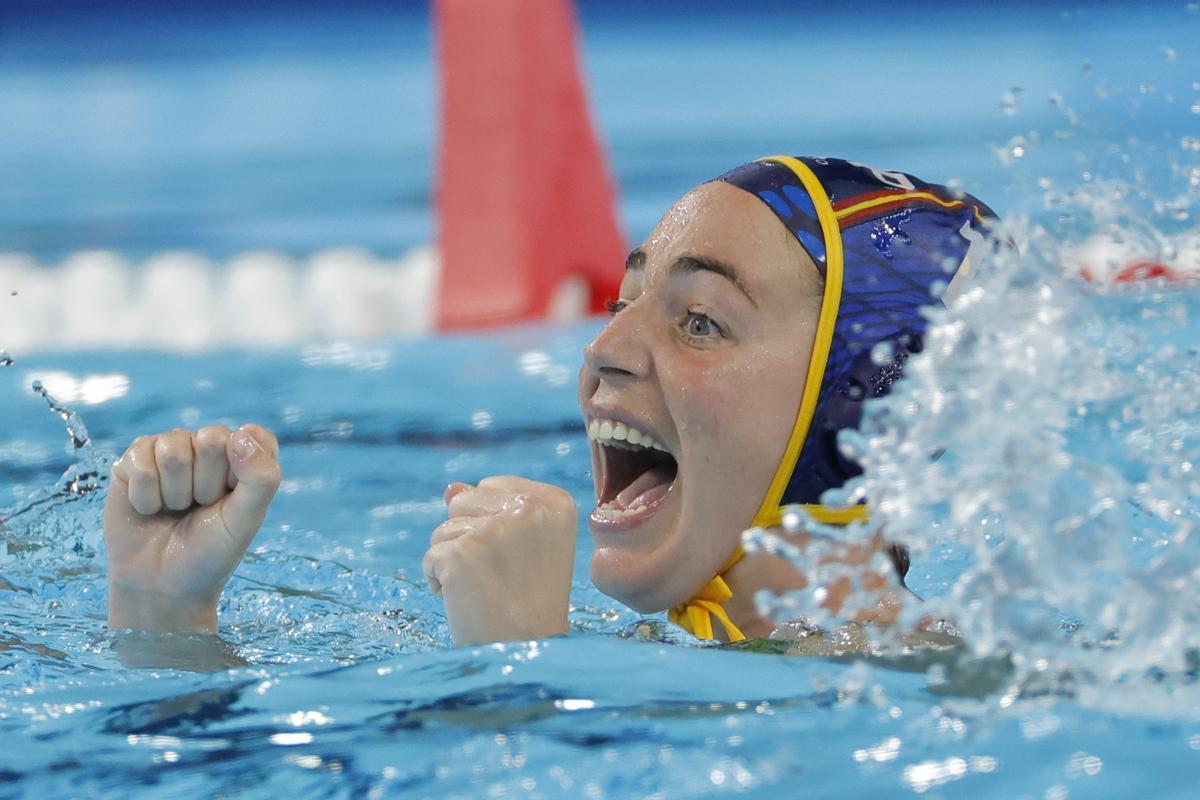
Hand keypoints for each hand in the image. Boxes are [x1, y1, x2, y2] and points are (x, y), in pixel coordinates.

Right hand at [104, 424, 281, 632]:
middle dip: (205, 484)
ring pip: (173, 451)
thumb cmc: (210, 551)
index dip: (241, 473)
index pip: (252, 437)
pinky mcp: (134, 460)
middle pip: (211, 439)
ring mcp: (170, 450)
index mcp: (244, 456)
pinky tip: (149, 509)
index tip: (232, 500)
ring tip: (175, 509)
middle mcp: (208, 446)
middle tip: (200, 508)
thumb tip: (240, 434)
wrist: (162, 584)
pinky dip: (146, 497)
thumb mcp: (246, 520)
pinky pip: (140, 464)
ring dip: (174, 492)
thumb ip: (261, 477)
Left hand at [423, 476, 576, 645]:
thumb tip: (451, 488)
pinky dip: (440, 582)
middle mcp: (530, 508)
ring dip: (454, 560)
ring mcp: (494, 530)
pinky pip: (431, 556)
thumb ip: (491, 509)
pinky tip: (467, 601)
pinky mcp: (462, 554)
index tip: (517, 558)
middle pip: (463, 500)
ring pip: (443, 528)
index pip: (492, 485)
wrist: (525, 654)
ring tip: (485, 590)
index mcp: (555, 502)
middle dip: (469, 537)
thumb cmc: (529, 605)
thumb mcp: (525, 548)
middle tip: (500, 576)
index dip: (493, 524)